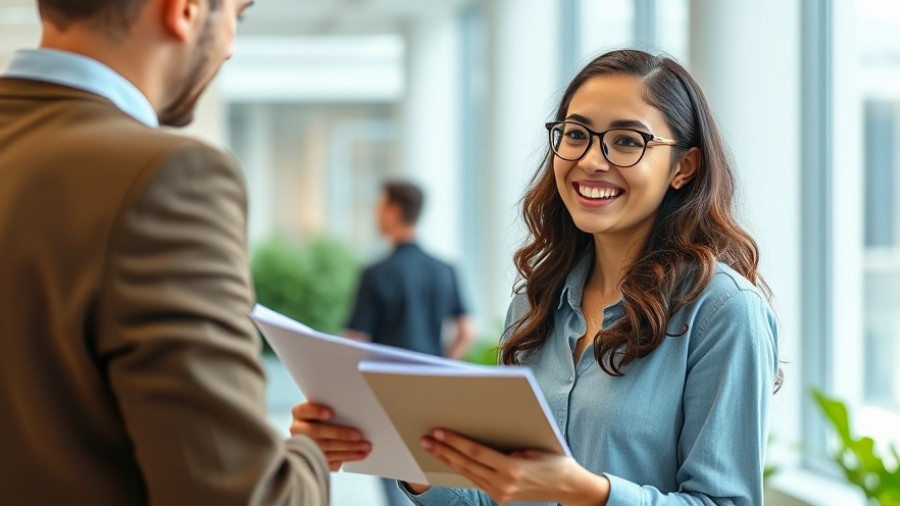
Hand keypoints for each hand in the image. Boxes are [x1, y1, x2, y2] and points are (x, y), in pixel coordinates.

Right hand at [290, 402, 371, 470]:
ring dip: (348, 449)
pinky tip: (358, 455)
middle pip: (318, 433)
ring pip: (325, 450)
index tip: (330, 413)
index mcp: (299, 413)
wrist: (315, 435)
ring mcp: (302, 447)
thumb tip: (354, 413)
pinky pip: (328, 462)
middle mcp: (297, 430)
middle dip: (340, 434)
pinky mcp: (311, 461)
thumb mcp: (325, 411)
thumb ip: (334, 411)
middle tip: (359, 435)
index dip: (316, 412)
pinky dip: (346, 458)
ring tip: (365, 447)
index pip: (304, 410)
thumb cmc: (324, 418)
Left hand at [420, 429, 609, 505]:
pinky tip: (449, 460)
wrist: (570, 488)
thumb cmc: (555, 460)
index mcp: (513, 469)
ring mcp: (501, 494)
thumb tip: (482, 433)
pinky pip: (476, 480)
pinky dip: (461, 469)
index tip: (438, 432)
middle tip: (425, 439)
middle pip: (466, 464)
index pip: (476, 453)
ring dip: (448, 460)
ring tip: (431, 447)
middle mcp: (504, 484)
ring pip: (468, 474)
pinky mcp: (500, 498)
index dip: (455, 442)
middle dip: (444, 451)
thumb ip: (508, 445)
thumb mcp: (534, 447)